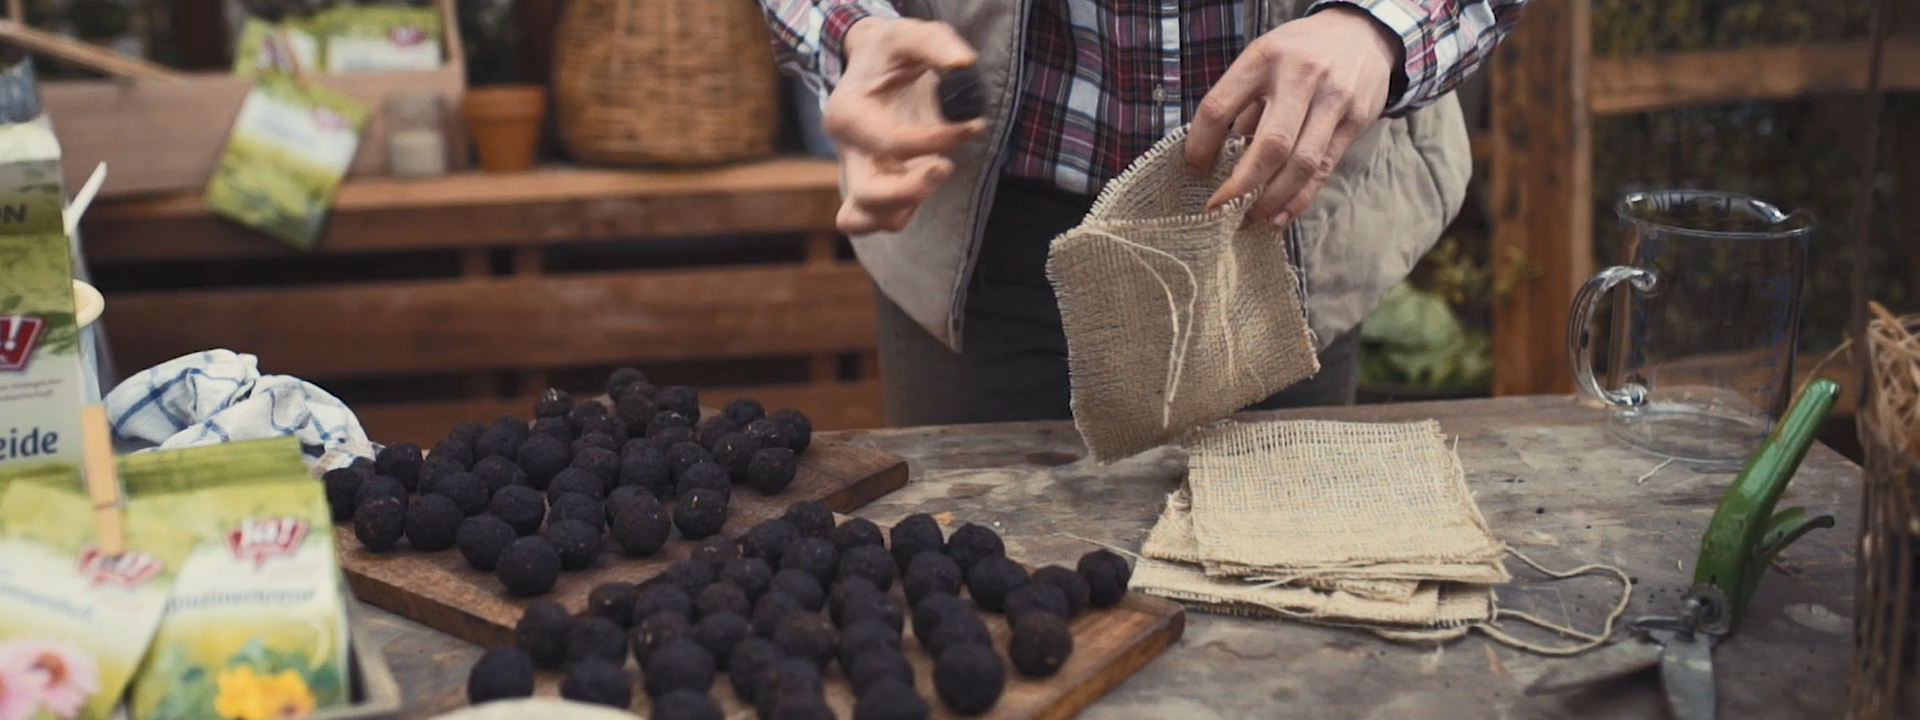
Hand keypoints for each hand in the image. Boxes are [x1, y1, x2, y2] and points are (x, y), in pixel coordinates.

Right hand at [823, 18, 986, 234]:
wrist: (875, 63)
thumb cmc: (892, 51)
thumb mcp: (910, 35)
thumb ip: (936, 43)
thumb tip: (963, 64)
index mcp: (847, 113)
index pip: (891, 143)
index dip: (938, 140)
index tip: (972, 124)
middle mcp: (847, 150)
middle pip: (867, 196)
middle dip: (911, 191)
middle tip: (946, 166)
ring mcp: (858, 171)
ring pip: (866, 219)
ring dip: (908, 205)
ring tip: (938, 171)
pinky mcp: (874, 184)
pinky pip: (880, 218)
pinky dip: (905, 210)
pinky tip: (930, 177)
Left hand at [1184, 5, 1402, 226]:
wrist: (1361, 33)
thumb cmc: (1298, 52)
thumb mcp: (1263, 60)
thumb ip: (1242, 104)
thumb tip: (1216, 160)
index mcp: (1263, 59)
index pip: (1219, 108)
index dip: (1200, 146)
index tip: (1194, 170)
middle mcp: (1300, 77)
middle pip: (1269, 145)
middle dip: (1240, 186)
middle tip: (1219, 210)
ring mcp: (1332, 101)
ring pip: (1301, 164)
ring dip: (1270, 199)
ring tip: (1248, 218)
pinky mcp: (1355, 122)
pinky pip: (1324, 170)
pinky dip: (1298, 199)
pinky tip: (1278, 217)